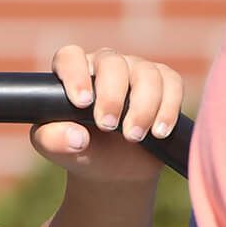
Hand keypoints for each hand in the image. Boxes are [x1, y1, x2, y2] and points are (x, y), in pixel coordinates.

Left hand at [37, 44, 183, 181]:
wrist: (113, 169)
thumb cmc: (79, 150)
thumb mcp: (56, 149)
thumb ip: (53, 141)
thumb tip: (77, 136)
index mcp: (72, 73)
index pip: (70, 57)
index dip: (75, 75)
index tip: (82, 102)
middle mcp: (104, 66)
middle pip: (112, 63)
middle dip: (112, 96)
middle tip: (107, 126)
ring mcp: (136, 70)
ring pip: (146, 73)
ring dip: (142, 107)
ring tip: (134, 136)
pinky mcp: (164, 82)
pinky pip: (172, 83)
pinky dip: (168, 108)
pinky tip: (159, 132)